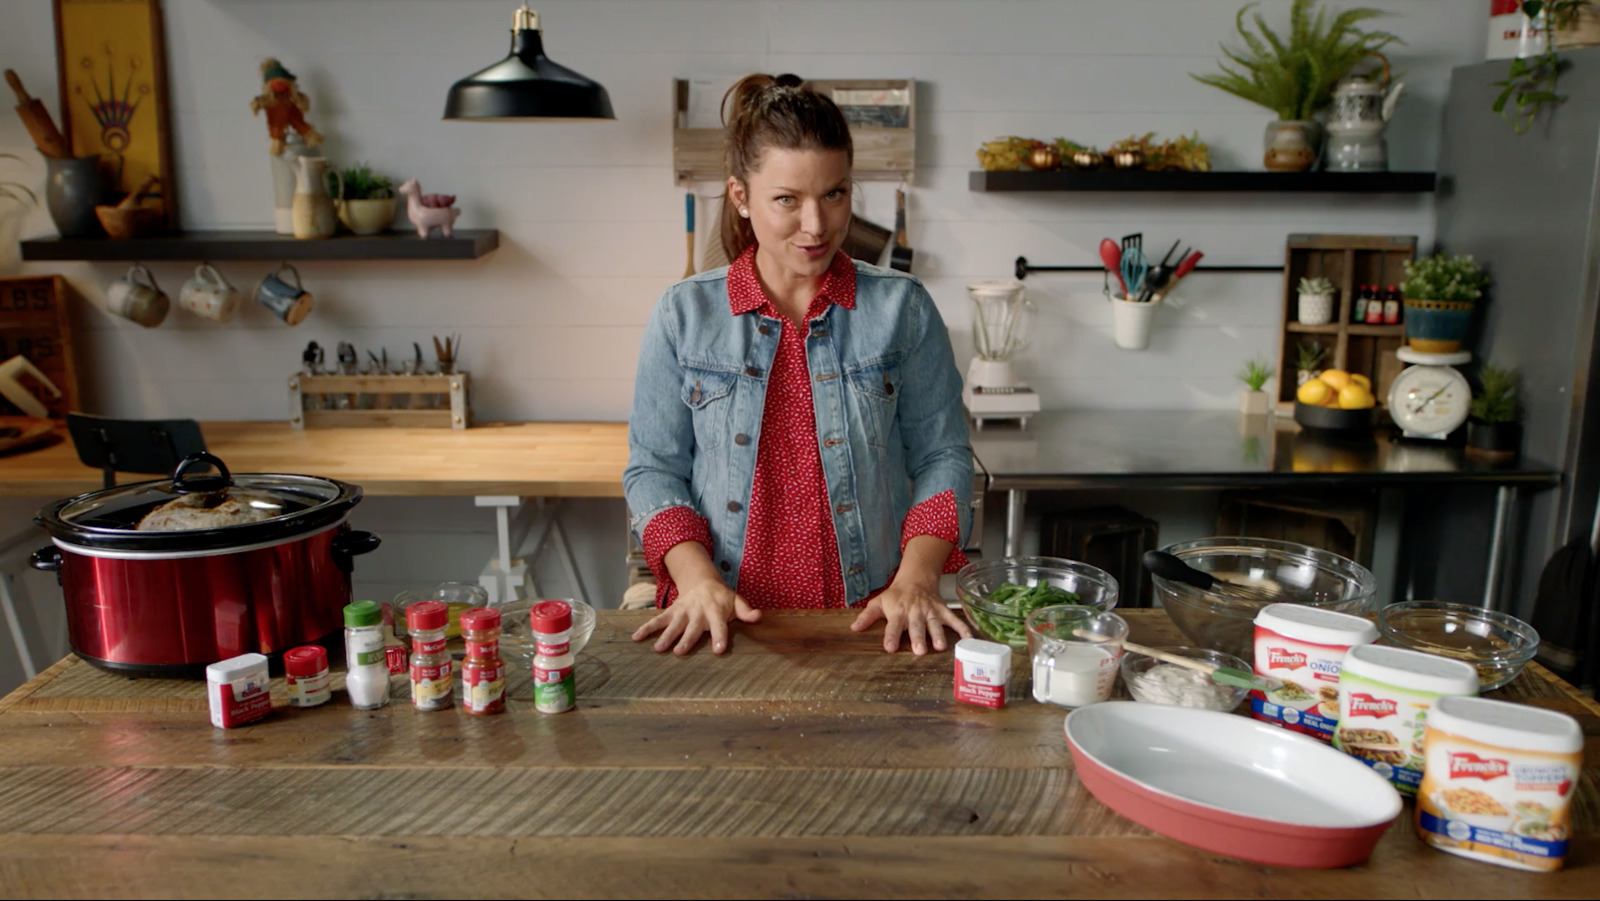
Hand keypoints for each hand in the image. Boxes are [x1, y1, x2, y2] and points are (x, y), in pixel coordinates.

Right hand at [631, 577, 760, 654]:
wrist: (702, 581)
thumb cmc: (722, 597)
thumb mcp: (736, 601)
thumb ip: (746, 610)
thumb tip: (758, 616)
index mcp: (715, 611)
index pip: (719, 626)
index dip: (720, 637)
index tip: (719, 650)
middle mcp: (697, 612)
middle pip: (692, 628)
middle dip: (686, 639)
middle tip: (680, 652)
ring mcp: (682, 612)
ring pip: (673, 625)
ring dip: (665, 636)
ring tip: (658, 649)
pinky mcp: (671, 612)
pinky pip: (657, 620)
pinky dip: (646, 628)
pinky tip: (636, 638)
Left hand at [850, 580, 970, 654]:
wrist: (916, 578)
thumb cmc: (896, 595)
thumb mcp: (878, 602)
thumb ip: (867, 616)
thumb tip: (854, 628)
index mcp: (898, 612)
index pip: (893, 626)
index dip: (891, 637)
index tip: (890, 648)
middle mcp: (915, 612)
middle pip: (917, 627)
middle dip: (918, 638)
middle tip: (919, 651)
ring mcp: (931, 612)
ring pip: (935, 624)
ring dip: (938, 635)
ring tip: (940, 647)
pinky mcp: (943, 611)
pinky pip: (954, 620)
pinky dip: (963, 629)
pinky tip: (969, 638)